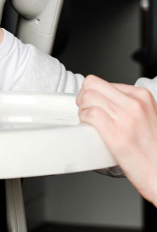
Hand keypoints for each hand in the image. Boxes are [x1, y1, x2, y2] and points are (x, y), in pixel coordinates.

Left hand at [77, 75, 156, 205]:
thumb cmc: (153, 148)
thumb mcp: (147, 116)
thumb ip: (128, 105)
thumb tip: (104, 100)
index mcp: (142, 96)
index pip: (101, 82)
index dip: (90, 93)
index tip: (92, 104)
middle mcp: (135, 104)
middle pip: (91, 85)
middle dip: (82, 98)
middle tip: (85, 111)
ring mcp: (126, 119)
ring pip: (88, 98)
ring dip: (82, 110)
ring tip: (89, 121)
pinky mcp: (117, 135)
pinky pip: (90, 114)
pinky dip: (84, 119)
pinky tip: (89, 127)